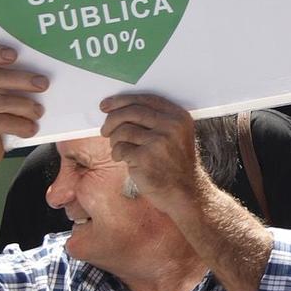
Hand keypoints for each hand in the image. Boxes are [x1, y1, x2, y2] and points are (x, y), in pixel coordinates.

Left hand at [97, 94, 203, 208]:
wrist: (185, 191)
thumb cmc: (174, 163)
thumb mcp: (175, 135)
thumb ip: (155, 120)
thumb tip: (118, 108)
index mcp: (178, 116)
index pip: (145, 99)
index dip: (121, 100)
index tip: (105, 105)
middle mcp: (171, 126)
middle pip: (130, 112)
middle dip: (111, 120)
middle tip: (105, 130)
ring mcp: (159, 142)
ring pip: (122, 131)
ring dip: (115, 141)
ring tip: (121, 150)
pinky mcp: (146, 158)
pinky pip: (120, 149)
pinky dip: (117, 154)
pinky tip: (125, 161)